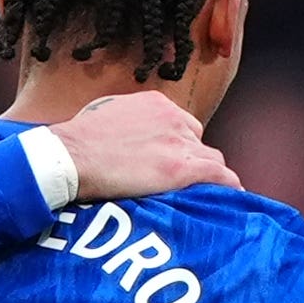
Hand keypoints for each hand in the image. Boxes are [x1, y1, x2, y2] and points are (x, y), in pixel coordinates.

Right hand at [48, 90, 239, 198]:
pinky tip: (231, 198)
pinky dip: (228, 187)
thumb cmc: (77, 141)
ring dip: (206, 176)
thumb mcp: (104, 115)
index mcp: (156, 104)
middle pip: (198, 142)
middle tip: (179, 182)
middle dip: (192, 160)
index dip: (177, 146)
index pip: (181, 125)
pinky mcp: (181, 169)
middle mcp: (174, 119)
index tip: (168, 161)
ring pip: (211, 160)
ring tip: (203, 195)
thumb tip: (122, 136)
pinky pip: (219, 176)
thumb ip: (125, 121)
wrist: (72, 156)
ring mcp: (179, 143)